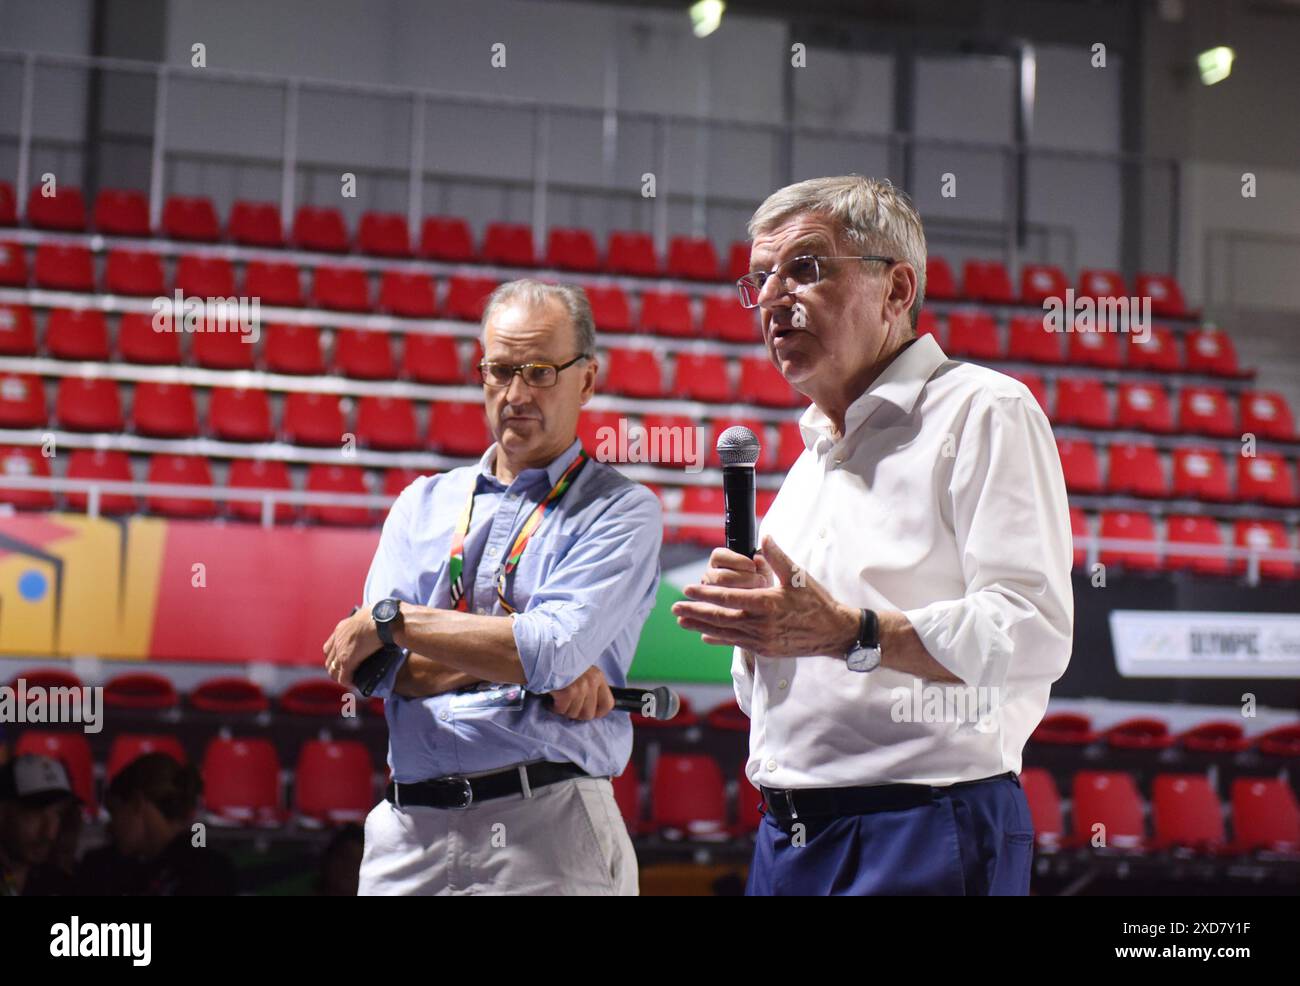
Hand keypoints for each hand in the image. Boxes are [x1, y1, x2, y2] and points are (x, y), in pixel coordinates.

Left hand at [322, 605, 381, 687]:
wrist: (381, 618)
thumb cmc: (381, 615)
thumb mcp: (368, 617)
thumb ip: (365, 624)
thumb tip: (374, 627)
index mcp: (342, 628)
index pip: (330, 646)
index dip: (335, 656)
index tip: (343, 661)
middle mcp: (337, 639)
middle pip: (329, 660)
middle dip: (336, 668)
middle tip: (347, 673)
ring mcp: (341, 651)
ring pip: (333, 670)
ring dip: (340, 676)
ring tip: (350, 680)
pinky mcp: (347, 660)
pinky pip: (343, 677)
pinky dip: (348, 682)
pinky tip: (355, 683)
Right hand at [547, 665, 614, 720]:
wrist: (549, 654)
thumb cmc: (565, 664)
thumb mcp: (583, 671)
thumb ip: (590, 687)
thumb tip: (591, 708)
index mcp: (597, 676)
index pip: (608, 704)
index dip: (598, 713)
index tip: (590, 712)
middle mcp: (591, 682)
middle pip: (588, 714)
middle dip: (576, 713)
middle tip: (568, 705)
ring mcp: (580, 687)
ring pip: (573, 713)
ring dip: (564, 709)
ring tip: (559, 698)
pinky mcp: (568, 691)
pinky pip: (562, 709)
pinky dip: (554, 706)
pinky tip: (553, 698)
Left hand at [671, 535, 859, 658]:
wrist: (834, 632)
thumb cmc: (817, 602)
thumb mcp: (797, 576)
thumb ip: (778, 557)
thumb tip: (764, 538)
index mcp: (766, 604)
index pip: (728, 599)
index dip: (705, 595)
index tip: (687, 589)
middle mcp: (761, 625)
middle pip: (720, 618)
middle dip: (695, 612)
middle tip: (675, 608)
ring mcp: (761, 640)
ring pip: (725, 632)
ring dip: (701, 626)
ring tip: (682, 621)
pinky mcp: (765, 649)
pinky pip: (736, 643)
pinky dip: (719, 639)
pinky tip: (705, 636)